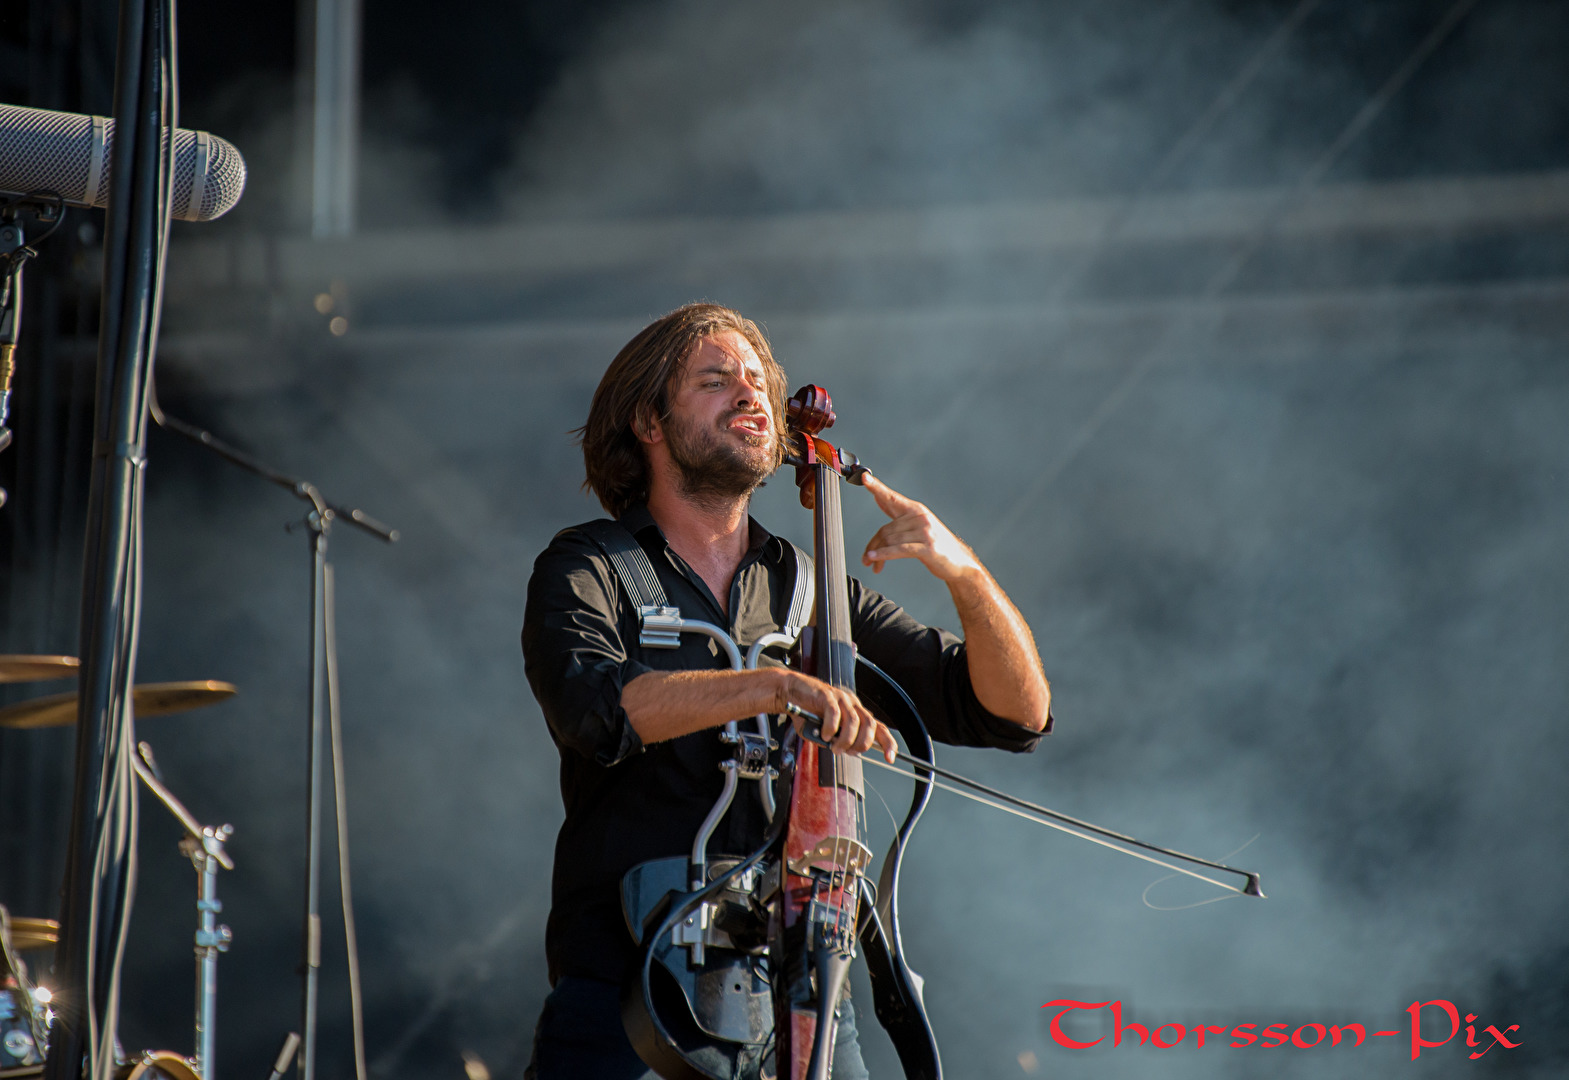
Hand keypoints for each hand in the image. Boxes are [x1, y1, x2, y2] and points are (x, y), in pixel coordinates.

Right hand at [777, 670, 897, 762]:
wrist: (791, 692)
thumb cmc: (808, 712)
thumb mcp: (824, 732)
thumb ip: (833, 740)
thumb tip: (839, 749)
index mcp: (855, 713)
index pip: (878, 727)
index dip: (887, 742)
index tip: (890, 758)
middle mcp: (852, 705)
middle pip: (870, 725)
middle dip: (862, 743)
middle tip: (848, 752)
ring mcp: (841, 699)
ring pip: (854, 721)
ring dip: (845, 740)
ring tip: (834, 747)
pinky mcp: (827, 695)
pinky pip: (835, 713)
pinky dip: (831, 728)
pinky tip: (825, 734)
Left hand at [860, 472, 981, 582]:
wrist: (960, 562)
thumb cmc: (935, 545)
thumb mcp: (917, 527)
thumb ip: (898, 514)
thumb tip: (879, 498)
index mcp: (916, 510)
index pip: (892, 497)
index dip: (877, 487)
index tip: (864, 478)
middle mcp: (920, 517)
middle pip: (885, 529)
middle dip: (873, 545)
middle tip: (865, 559)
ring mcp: (925, 532)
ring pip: (890, 540)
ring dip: (876, 554)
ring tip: (871, 564)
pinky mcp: (927, 547)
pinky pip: (899, 550)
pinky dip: (883, 554)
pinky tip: (874, 558)